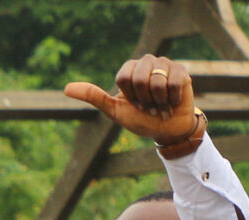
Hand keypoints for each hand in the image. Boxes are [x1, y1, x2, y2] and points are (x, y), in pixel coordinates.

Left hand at [65, 55, 204, 149]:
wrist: (167, 129)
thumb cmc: (140, 119)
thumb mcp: (115, 110)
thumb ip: (94, 97)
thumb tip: (66, 88)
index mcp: (129, 69)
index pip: (124, 78)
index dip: (129, 96)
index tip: (134, 104)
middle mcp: (146, 62)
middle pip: (140, 78)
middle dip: (144, 99)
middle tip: (149, 106)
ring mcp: (164, 64)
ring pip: (157, 81)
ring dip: (159, 101)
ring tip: (161, 105)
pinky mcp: (181, 70)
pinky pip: (173, 83)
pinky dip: (172, 99)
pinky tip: (172, 102)